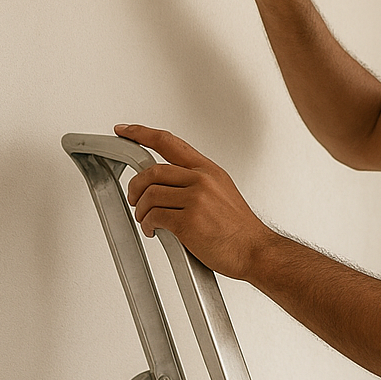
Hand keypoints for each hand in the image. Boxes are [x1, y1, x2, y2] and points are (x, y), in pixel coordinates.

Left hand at [115, 124, 270, 278]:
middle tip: (135, 198)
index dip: (142, 133)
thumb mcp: (222, 192)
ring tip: (146, 220)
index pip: (169, 142)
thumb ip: (196, 183)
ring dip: (141, 210)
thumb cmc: (239, 228)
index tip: (126, 130)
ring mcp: (196, 199)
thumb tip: (167, 185)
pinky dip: (147, 225)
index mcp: (209, 170)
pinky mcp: (189, 220)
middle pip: (152, 171)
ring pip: (150, 195)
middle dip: (135, 186)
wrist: (254, 249)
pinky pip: (154, 216)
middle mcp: (202, 179)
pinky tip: (153, 230)